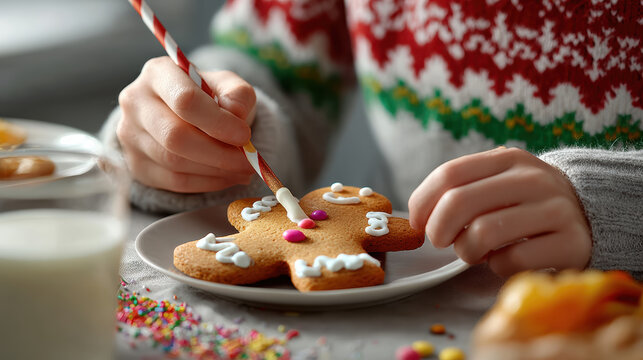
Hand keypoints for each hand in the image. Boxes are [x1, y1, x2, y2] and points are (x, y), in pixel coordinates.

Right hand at [117, 56, 256, 192]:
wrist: (185, 116)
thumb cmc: (209, 97)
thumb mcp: (229, 86)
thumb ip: (238, 95)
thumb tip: (235, 114)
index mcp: (158, 73)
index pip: (185, 100)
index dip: (218, 122)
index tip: (245, 136)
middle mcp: (136, 102)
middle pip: (175, 136)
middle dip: (219, 154)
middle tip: (248, 162)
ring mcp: (130, 135)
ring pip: (174, 162)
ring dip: (216, 171)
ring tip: (242, 169)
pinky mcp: (135, 164)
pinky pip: (173, 182)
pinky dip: (207, 183)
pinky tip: (227, 177)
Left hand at [408, 147, 591, 276]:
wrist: (591, 215)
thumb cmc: (526, 203)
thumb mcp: (499, 182)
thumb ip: (462, 189)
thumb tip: (418, 217)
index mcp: (508, 158)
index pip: (449, 174)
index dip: (422, 201)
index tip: (416, 223)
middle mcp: (533, 179)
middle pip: (459, 202)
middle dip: (438, 230)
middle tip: (440, 242)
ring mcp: (555, 210)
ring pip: (482, 234)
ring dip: (467, 251)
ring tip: (475, 251)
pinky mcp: (570, 243)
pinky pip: (511, 261)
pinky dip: (497, 266)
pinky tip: (505, 259)